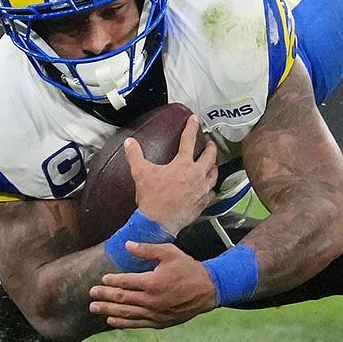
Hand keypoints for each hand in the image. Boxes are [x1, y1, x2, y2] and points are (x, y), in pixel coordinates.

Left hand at [89, 241, 216, 328]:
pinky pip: (137, 324)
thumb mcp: (169, 252)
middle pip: (122, 298)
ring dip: (109, 310)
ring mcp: (156, 313)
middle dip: (105, 296)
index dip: (112, 280)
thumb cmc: (188, 268)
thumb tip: (127, 245)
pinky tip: (111, 321)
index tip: (102, 279)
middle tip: (91, 294)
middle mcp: (152, 300)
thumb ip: (146, 250)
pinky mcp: (160, 322)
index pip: (126, 282)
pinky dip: (123, 323)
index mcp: (153, 282)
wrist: (208, 289)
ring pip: (127, 313)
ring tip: (94, 308)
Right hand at [127, 116, 216, 234]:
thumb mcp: (141, 173)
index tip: (195, 119)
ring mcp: (202, 189)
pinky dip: (210, 188)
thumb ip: (135, 155)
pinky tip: (208, 188)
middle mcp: (196, 174)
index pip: (188, 140)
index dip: (192, 127)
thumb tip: (129, 142)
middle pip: (210, 156)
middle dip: (211, 147)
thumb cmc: (151, 197)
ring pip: (214, 174)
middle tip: (210, 143)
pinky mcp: (202, 203)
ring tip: (211, 164)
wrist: (158, 222)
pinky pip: (211, 192)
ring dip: (213, 167)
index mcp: (183, 164)